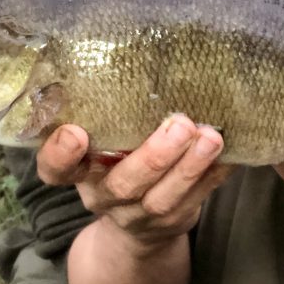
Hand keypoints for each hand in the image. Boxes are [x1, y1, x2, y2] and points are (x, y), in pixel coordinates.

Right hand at [37, 114, 233, 248]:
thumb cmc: (119, 162)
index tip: (74, 132)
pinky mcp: (173, 223)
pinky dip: (213, 175)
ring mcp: (139, 215)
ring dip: (190, 167)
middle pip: (123, 184)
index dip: (59, 155)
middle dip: (154, 156)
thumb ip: (111, 115)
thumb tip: (143, 56)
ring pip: (164, 198)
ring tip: (211, 138)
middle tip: (180, 125)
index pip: (55, 169)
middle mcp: (104, 196)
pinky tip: (228, 152)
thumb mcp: (104, 142)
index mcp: (80, 172)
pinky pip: (195, 200)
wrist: (137, 227)